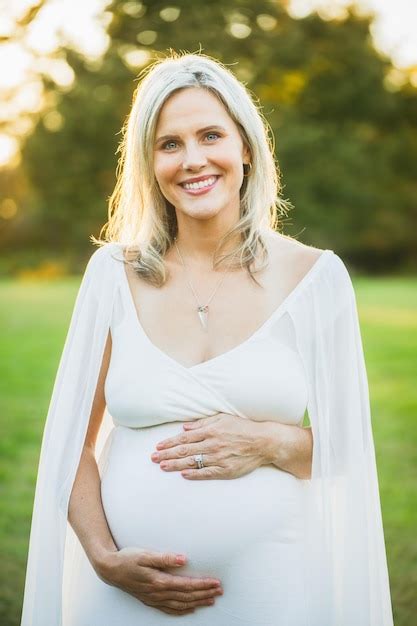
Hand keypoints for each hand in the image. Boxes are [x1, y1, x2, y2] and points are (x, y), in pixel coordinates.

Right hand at [96, 547, 222, 615]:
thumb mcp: (145, 554)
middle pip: (186, 597)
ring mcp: (153, 599)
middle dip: (204, 594)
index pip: (186, 585)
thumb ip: (165, 558)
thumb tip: (184, 559)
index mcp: (159, 581)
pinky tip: (190, 609)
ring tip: (211, 600)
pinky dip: (182, 611)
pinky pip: (169, 609)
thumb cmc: (127, 558)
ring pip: (180, 604)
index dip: (203, 585)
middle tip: (220, 591)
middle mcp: (158, 593)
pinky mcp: (149, 600)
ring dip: (197, 603)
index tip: (216, 583)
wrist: (109, 569)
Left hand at [151, 413, 266, 479]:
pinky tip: (183, 475)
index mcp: (210, 431)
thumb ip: (203, 423)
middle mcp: (212, 444)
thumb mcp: (222, 418)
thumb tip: (184, 428)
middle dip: (167, 454)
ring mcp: (218, 458)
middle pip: (184, 451)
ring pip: (192, 463)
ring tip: (162, 466)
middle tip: (153, 458)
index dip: (169, 443)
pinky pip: (206, 473)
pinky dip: (194, 474)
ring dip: (175, 465)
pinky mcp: (226, 469)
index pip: (184, 438)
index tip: (158, 446)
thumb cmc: (243, 427)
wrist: (263, 441)